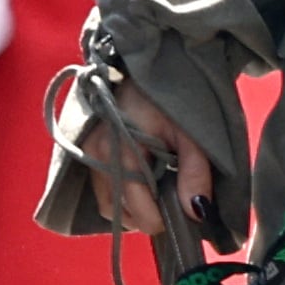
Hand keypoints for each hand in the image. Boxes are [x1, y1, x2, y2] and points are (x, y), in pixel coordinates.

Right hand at [81, 82, 217, 239]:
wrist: (143, 64)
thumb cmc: (168, 96)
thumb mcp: (190, 132)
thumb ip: (195, 172)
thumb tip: (197, 214)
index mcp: (121, 153)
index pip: (139, 211)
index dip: (164, 221)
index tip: (184, 217)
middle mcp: (98, 157)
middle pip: (118, 213)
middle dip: (146, 217)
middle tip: (171, 205)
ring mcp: (89, 154)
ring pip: (107, 204)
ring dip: (131, 209)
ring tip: (157, 195)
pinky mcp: (87, 151)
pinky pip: (101, 189)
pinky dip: (121, 195)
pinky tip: (142, 183)